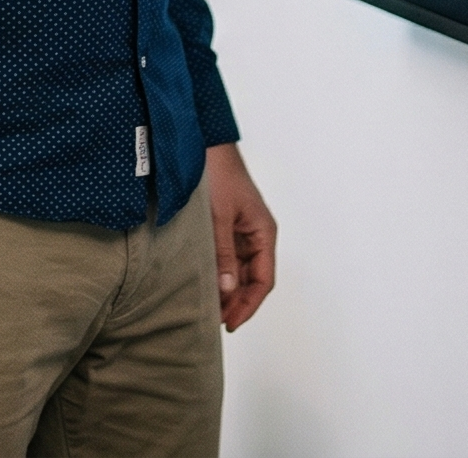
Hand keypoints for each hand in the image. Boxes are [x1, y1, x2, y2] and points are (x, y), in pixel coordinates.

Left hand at [205, 142, 275, 329]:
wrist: (204, 145)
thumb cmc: (218, 175)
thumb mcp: (220, 217)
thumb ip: (223, 253)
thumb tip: (227, 289)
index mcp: (263, 233)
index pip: (263, 280)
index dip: (249, 305)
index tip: (230, 322)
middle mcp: (255, 236)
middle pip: (251, 280)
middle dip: (235, 302)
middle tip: (213, 320)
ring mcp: (240, 232)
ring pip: (237, 271)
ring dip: (226, 290)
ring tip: (207, 307)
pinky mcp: (224, 228)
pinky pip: (225, 258)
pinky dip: (217, 273)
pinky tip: (204, 283)